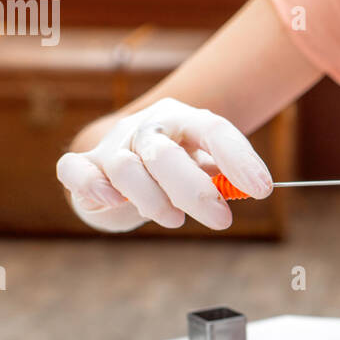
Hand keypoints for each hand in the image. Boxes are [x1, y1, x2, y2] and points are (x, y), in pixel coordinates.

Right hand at [55, 97, 272, 232]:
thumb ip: (224, 175)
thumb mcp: (205, 164)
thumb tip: (250, 188)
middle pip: (165, 151)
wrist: (126, 160)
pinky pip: (77, 170)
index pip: (213, 129)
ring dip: (152, 199)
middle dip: (194, 190)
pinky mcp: (85, 166)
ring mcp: (113, 144)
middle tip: (221, 220)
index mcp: (184, 119)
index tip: (263, 190)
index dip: (239, 159)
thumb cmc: (177, 166)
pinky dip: (92, 186)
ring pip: (126, 166)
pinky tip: (114, 201)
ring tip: (174, 219)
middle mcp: (148, 127)